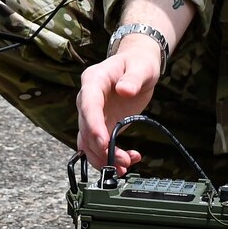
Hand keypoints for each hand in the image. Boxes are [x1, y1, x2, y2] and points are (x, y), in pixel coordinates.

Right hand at [77, 38, 163, 169]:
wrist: (138, 65)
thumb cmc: (138, 63)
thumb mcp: (141, 67)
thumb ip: (133, 78)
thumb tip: (125, 90)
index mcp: (93, 81)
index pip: (88, 104)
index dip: (93, 125)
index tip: (103, 142)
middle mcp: (88, 99)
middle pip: (86, 127)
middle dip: (101, 148)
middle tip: (123, 161)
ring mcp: (93, 114)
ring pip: (88, 141)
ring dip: (103, 157)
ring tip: (125, 165)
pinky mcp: (101, 124)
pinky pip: (98, 145)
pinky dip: (108, 156)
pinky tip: (125, 161)